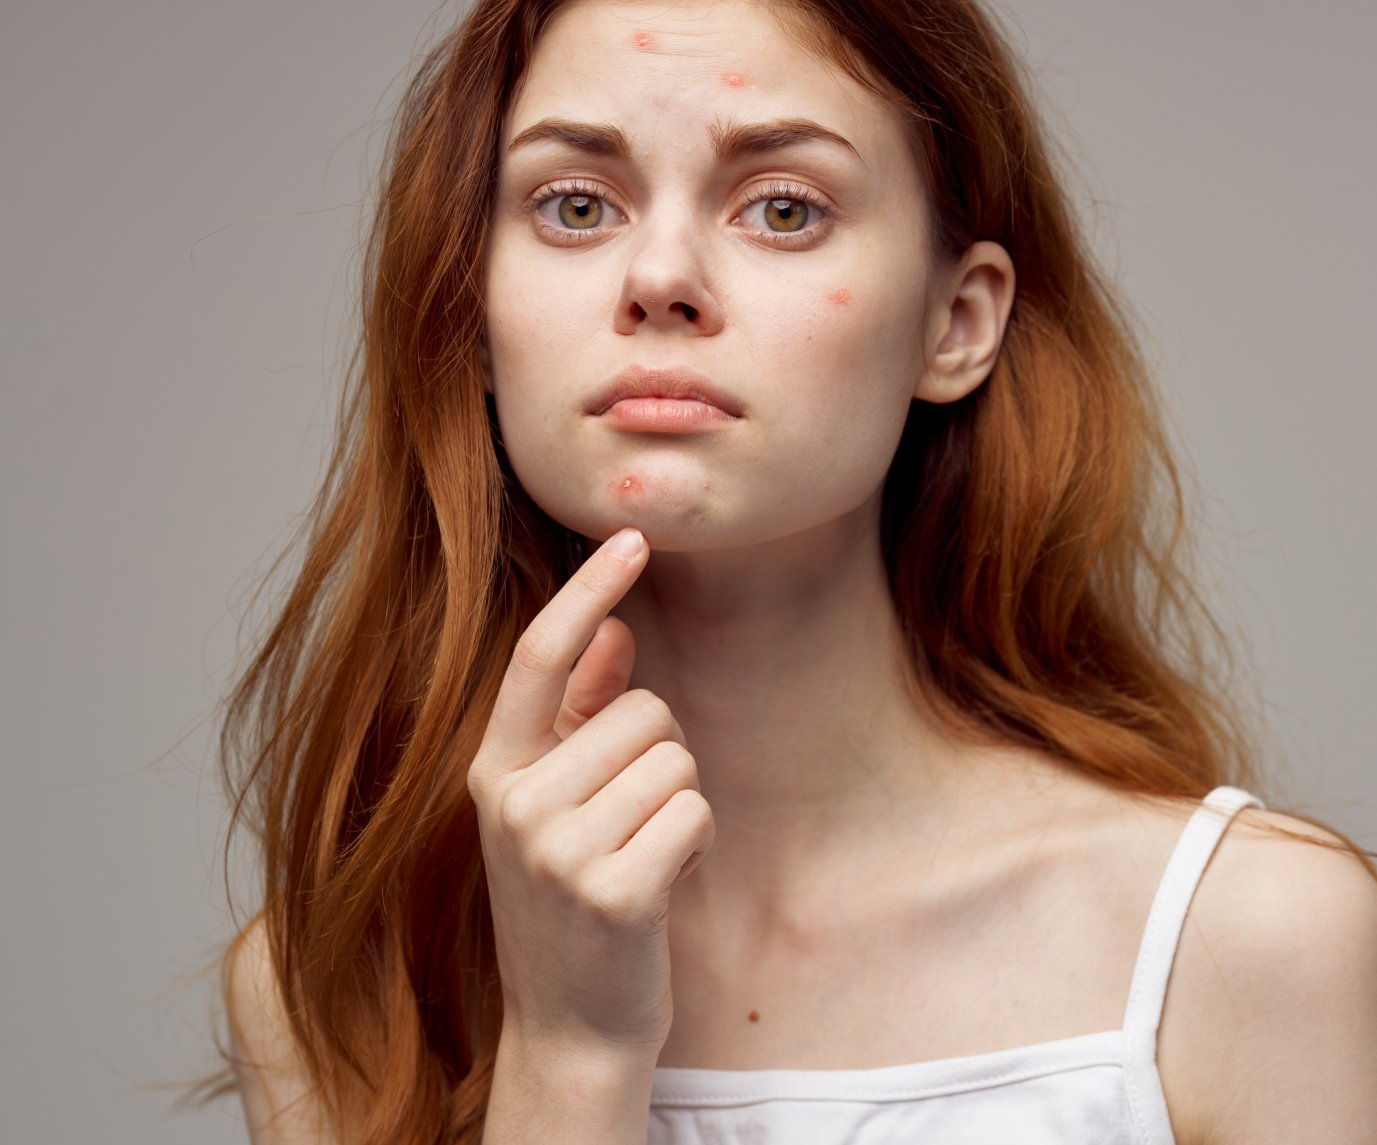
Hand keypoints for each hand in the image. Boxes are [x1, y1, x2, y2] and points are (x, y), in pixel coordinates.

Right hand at [466, 527, 712, 1056]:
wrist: (571, 1028)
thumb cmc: (573, 905)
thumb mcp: (559, 807)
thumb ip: (580, 717)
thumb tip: (617, 631)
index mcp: (491, 772)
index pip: (538, 657)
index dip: (589, 590)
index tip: (633, 536)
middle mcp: (513, 803)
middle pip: (643, 709)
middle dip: (660, 757)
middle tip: (630, 826)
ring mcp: (558, 849)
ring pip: (676, 756)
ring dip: (680, 803)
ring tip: (642, 857)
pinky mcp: (615, 889)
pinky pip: (695, 808)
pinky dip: (695, 841)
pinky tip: (661, 885)